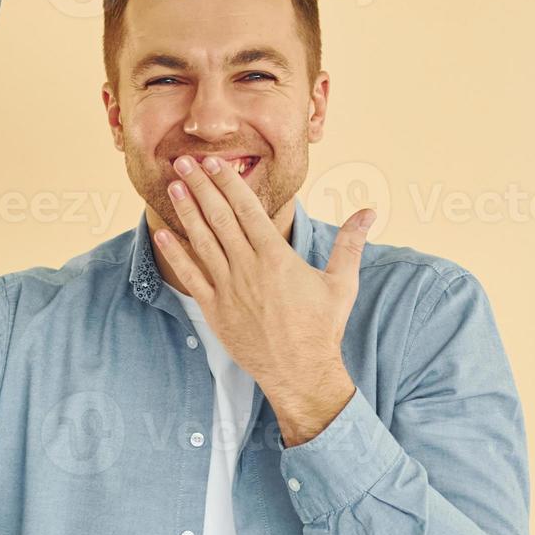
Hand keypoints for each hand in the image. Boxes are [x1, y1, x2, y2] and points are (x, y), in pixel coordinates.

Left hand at [155, 155, 373, 443]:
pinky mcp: (215, 310)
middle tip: (185, 161)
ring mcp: (229, 289)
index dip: (229, 183)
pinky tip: (163, 234)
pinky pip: (191, 276)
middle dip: (201, 187)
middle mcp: (249, 268)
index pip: (247, 210)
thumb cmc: (322, 327)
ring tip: (174, 186)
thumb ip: (351, 243)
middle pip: (220, 218)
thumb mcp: (342, 282)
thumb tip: (370, 212)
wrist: (300, 372)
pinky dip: (176, 254)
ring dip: (187, 212)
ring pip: (203, 242)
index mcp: (277, 257)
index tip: (215, 162)